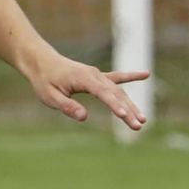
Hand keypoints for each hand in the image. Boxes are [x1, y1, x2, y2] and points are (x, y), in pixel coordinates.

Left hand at [23, 50, 148, 129]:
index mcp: (83, 79)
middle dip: (128, 110)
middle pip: (115, 94)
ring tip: (143, 119)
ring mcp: (98, 75)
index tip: (124, 116)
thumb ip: (67, 106)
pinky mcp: (98, 76)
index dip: (114, 105)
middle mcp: (95, 75)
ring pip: (118, 90)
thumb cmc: (44, 81)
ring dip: (131, 104)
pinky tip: (146, 74)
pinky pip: (117, 77)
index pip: (103, 93)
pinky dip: (131, 76)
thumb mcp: (50, 97)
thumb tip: (84, 117)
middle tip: (139, 125)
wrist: (42, 62)